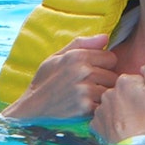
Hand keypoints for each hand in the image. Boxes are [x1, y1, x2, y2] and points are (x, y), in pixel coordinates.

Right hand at [1, 34, 117, 121]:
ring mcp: (85, 90)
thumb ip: (82, 44)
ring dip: (102, 95)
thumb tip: (106, 37)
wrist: (31, 108)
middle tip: (88, 86)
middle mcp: (82, 71)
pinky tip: (86, 107)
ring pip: (110, 91)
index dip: (103, 65)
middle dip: (104, 81)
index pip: (111, 57)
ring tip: (87, 97)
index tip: (93, 71)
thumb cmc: (44, 81)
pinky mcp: (85, 108)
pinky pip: (104, 105)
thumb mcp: (56, 57)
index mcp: (77, 56)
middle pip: (113, 75)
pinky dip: (98, 107)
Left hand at [90, 61, 144, 143]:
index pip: (136, 80)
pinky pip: (104, 120)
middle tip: (143, 115)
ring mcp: (100, 110)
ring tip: (133, 124)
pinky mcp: (96, 126)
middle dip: (131, 100)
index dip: (144, 91)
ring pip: (113, 106)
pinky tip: (121, 131)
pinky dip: (112, 124)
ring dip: (121, 112)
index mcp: (124, 82)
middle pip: (123, 92)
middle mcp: (108, 93)